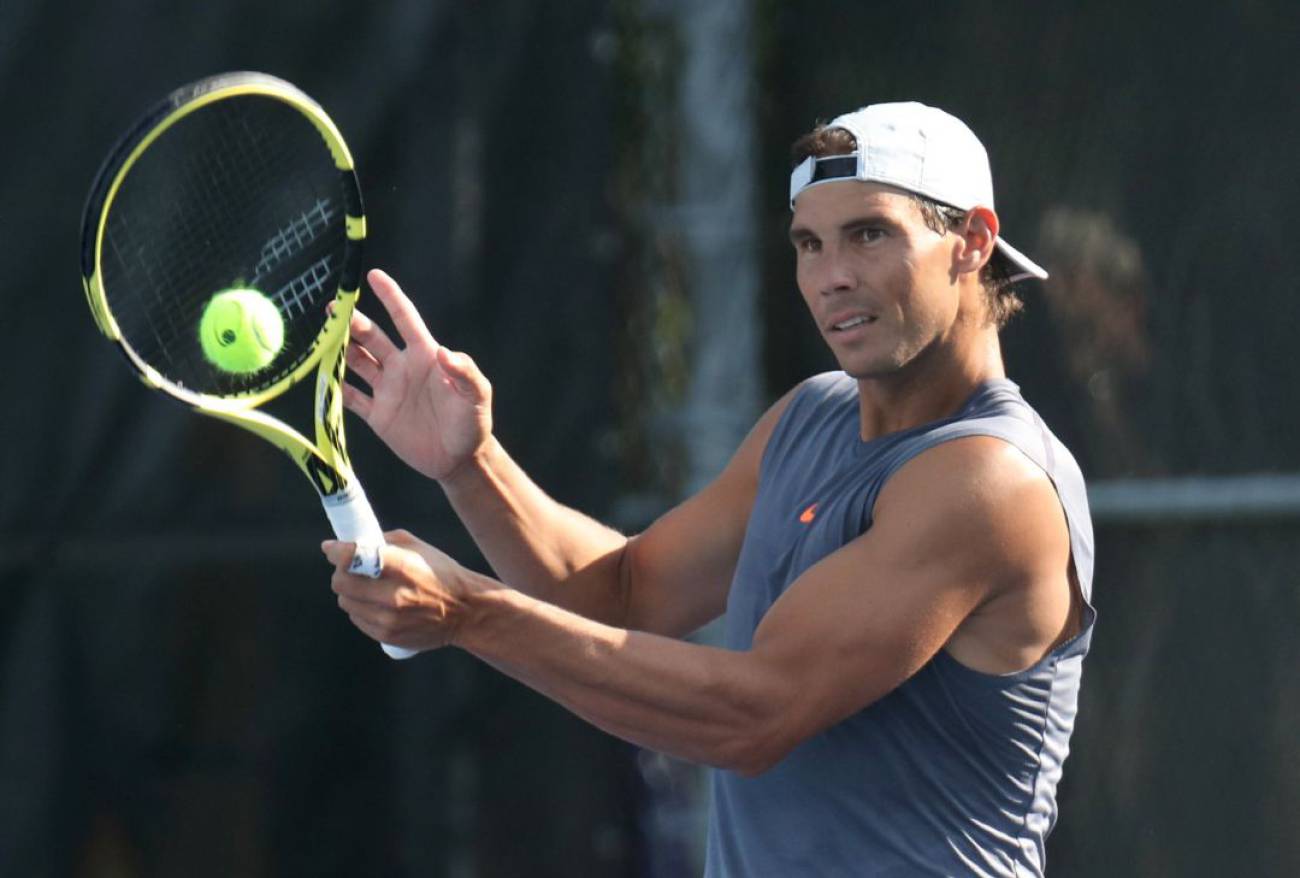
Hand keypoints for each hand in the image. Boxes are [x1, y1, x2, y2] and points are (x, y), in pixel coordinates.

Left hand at [323, 529, 474, 651]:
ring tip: (368, 587)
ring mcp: (389, 619)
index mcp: (402, 567)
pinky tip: (377, 604)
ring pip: (345, 602)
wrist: (465, 612)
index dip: (336, 551)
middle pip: (341, 583)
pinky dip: (360, 609)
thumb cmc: (441, 574)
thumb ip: (384, 542)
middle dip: (341, 572)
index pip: (352, 558)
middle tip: (350, 568)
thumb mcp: (419, 548)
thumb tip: (352, 542)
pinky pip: (357, 619)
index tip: (331, 548)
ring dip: (350, 592)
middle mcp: (393, 596)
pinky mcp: (387, 636)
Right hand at [342, 269, 492, 481]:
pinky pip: (352, 397)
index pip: (405, 319)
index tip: (374, 276)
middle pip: (372, 337)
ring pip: (357, 362)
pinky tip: (322, 377)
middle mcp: (402, 367)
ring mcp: (388, 390)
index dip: (390, 297)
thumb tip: (444, 352)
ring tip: (322, 337)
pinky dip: (335, 388)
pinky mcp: (378, 415)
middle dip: (352, 322)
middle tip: (333, 310)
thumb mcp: (477, 395)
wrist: (460, 459)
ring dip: (340, 349)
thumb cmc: (473, 422)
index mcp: (425, 356)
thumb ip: (465, 373)